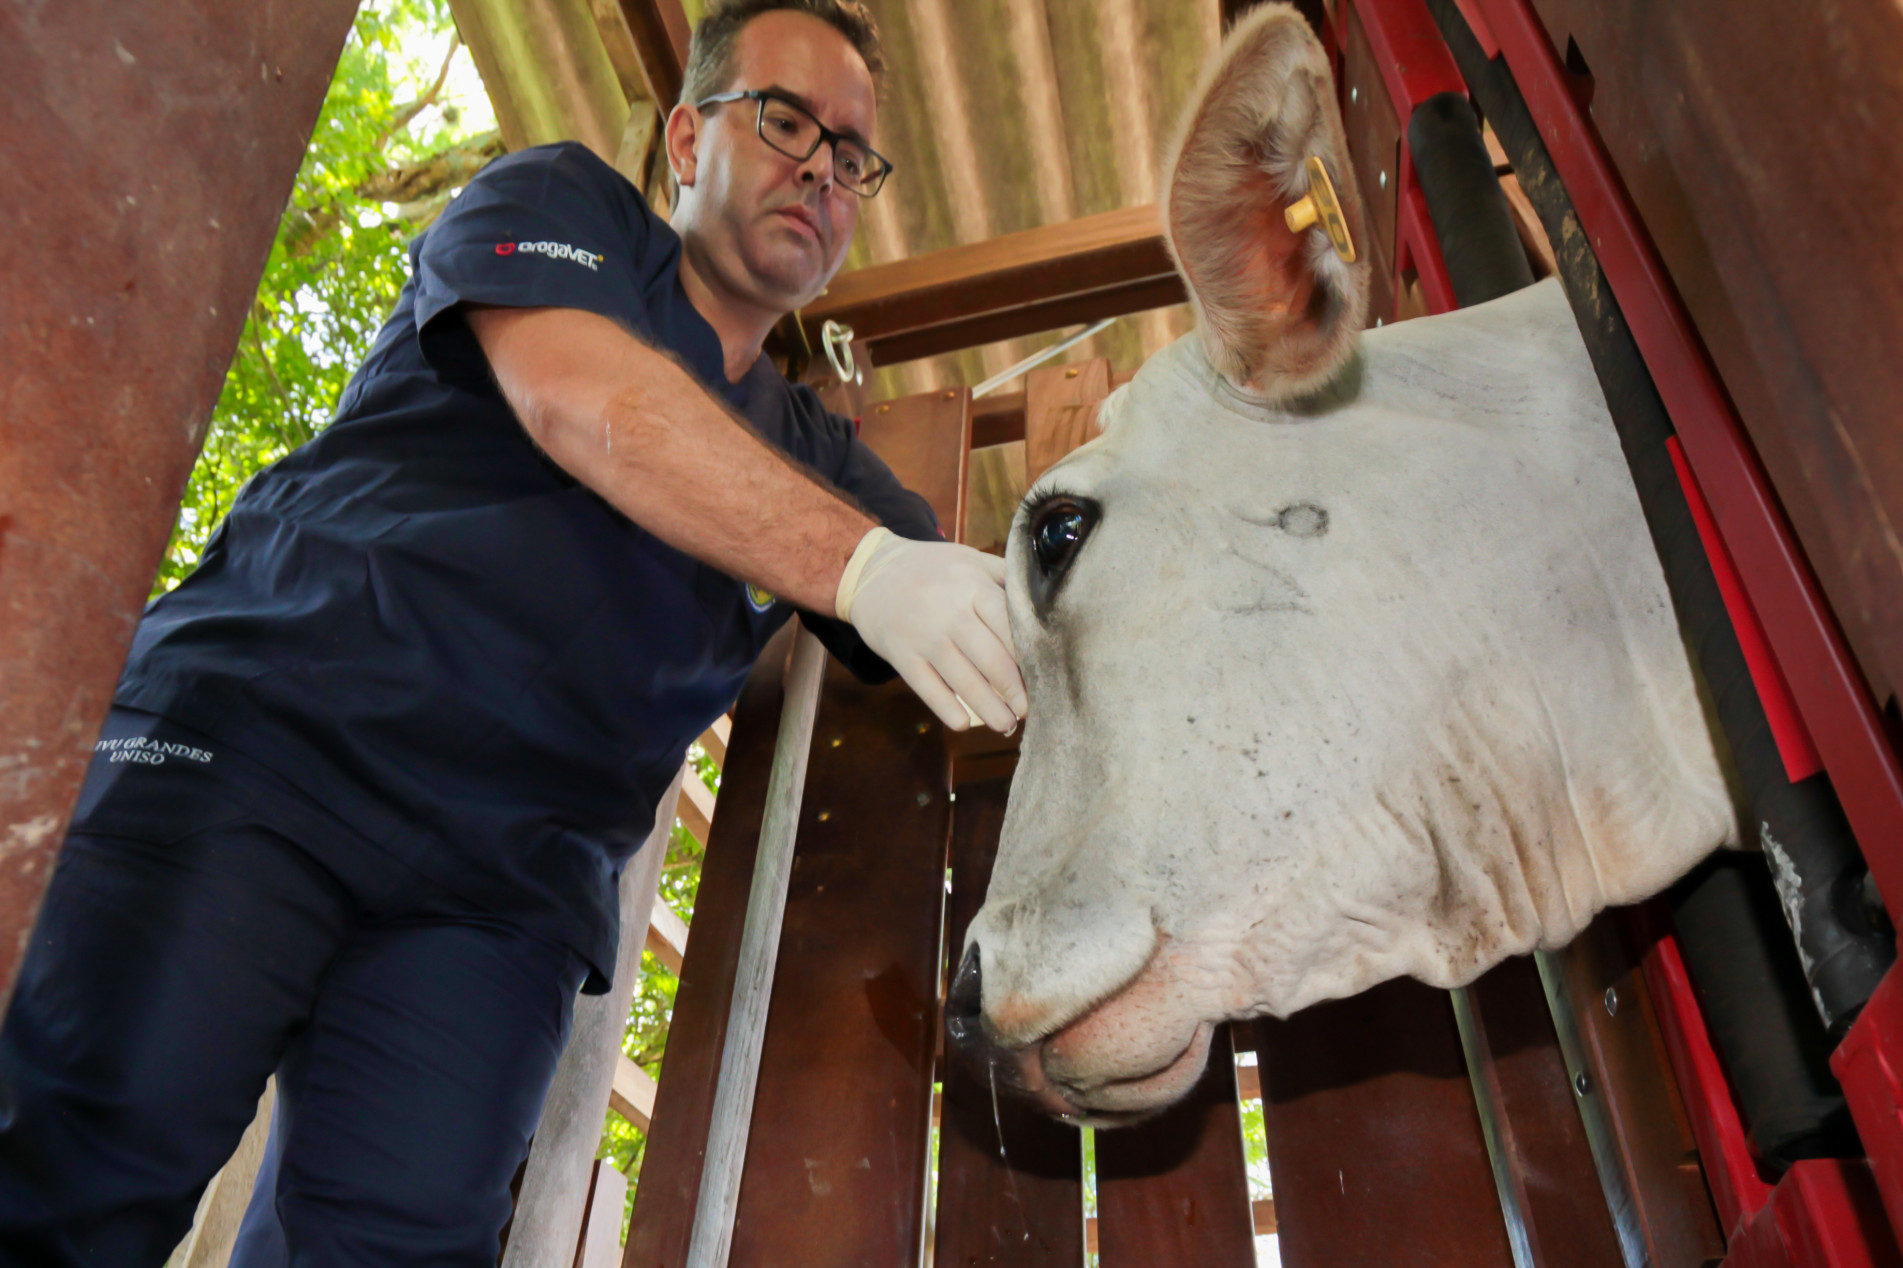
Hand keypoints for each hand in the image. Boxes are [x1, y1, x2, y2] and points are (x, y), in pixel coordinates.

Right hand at [837, 529, 1026, 732]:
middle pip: (990, 658)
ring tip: (1006, 725)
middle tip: (1028, 710)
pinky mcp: (901, 655)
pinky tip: (964, 724)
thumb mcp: (970, 559)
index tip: (1044, 675)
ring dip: (988, 708)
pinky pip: (927, 689)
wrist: (871, 571)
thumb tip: (1046, 601)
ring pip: (963, 680)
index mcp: (972, 585)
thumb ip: (1004, 578)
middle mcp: (949, 611)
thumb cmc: (932, 568)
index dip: (1028, 655)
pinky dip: (947, 710)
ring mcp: (924, 636)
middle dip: (1014, 690)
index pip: (1008, 625)